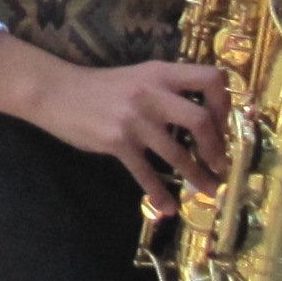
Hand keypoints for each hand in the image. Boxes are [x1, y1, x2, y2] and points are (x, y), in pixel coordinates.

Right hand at [0, 32, 224, 203]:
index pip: (210, 79)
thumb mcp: (139, 77)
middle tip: (220, 163)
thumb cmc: (102, 87)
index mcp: (161, 73)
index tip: (223, 123)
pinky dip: (159, 194)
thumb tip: (203, 116)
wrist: (57, 92)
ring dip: (197, 176)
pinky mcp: (117, 142)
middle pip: (201, 120)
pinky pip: (145, 173)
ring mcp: (135, 119)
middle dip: (217, 147)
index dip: (224, 103)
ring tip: (209, 190)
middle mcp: (152, 93)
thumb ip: (168, 90)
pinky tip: (166, 207)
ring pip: (177, 153)